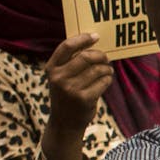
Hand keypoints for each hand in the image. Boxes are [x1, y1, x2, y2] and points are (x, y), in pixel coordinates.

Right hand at [42, 33, 114, 159]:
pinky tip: (106, 79)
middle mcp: (59, 78)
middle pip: (86, 57)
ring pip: (98, 69)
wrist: (65, 123)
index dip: (82, 39)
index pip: (66, 46)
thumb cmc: (66, 94)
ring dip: (107, 68)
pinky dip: (108, 78)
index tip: (95, 36)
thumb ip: (71, 62)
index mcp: (51, 68)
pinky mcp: (84, 98)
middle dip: (100, 55)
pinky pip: (103, 81)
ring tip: (107, 70)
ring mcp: (71, 89)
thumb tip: (94, 44)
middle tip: (106, 57)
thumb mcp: (60, 78)